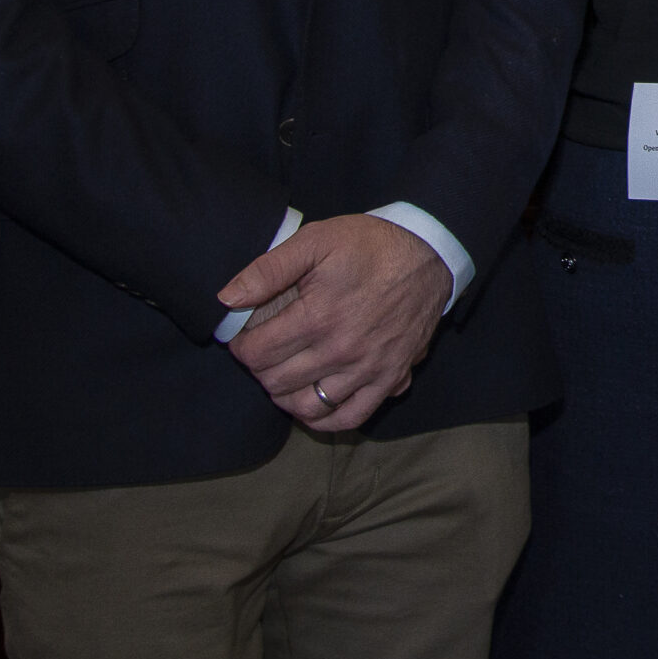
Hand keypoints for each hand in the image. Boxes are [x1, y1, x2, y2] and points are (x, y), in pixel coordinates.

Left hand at [219, 214, 450, 432]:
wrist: (430, 253)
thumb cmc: (371, 244)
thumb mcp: (317, 239)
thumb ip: (268, 268)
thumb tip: (227, 298)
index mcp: (319, 316)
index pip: (258, 354)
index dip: (241, 347)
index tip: (244, 337)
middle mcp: (342, 350)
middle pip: (277, 383)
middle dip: (260, 370)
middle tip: (264, 353)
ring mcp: (368, 369)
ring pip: (308, 406)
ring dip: (285, 396)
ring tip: (283, 377)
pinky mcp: (391, 378)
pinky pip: (351, 417)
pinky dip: (325, 419)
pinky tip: (313, 403)